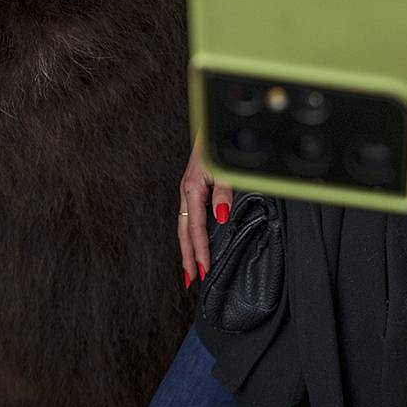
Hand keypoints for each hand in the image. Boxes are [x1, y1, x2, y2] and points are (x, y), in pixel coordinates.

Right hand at [178, 133, 233, 288]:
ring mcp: (188, 190)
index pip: (196, 228)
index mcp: (192, 189)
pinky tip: (195, 241)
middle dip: (187, 256)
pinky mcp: (193, 187)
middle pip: (184, 232)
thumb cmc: (216, 145)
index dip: (200, 250)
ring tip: (190, 268)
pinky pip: (189, 216)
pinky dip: (191, 233)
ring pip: (185, 225)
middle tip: (191, 280)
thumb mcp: (223, 168)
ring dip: (187, 248)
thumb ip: (223, 192)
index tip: (205, 269)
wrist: (211, 125)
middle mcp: (186, 192)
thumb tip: (220, 218)